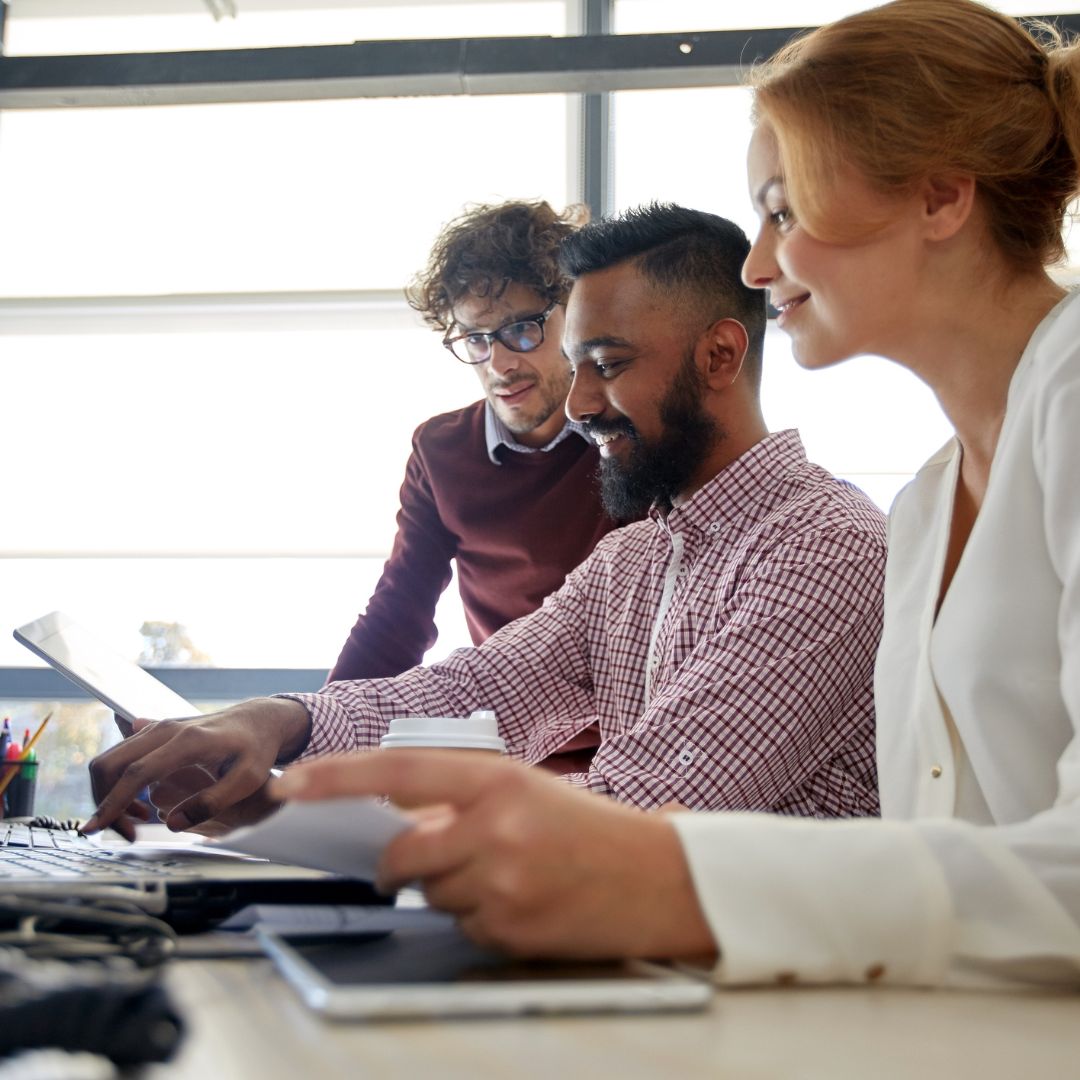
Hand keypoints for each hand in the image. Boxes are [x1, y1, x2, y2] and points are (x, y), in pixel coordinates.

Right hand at [84, 698, 310, 839]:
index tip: (97, 828)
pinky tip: (141, 804)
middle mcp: (166, 729)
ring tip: (137, 822)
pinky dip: (118, 784)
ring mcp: (157, 728)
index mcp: (188, 741)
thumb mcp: (248, 779)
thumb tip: (172, 823)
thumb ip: (213, 802)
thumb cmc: (256, 748)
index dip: (114, 802)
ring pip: (111, 760)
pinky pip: (121, 758)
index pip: (137, 773)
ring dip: (111, 795)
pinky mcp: (154, 733)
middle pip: (110, 763)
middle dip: (105, 802)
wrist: (258, 720)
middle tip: (126, 833)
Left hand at [271, 750, 715, 960]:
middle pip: (403, 854)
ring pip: (431, 895)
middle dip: (397, 864)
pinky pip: (462, 928)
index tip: (290, 783)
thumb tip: (393, 820)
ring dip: (448, 890)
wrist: (658, 879)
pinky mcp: (511, 929)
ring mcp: (503, 882)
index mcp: (497, 779)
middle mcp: (495, 826)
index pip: (396, 770)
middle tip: (412, 861)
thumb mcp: (526, 790)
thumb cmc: (590, 829)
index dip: (336, 776)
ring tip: (503, 876)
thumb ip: (460, 798)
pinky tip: (518, 903)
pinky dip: (477, 919)